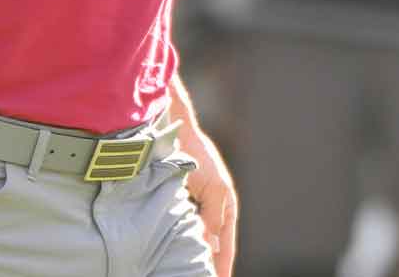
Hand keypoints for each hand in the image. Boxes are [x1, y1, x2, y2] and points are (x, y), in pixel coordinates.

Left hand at [177, 121, 236, 276]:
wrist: (176, 136)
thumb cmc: (199, 159)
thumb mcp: (213, 190)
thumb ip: (213, 218)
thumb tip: (212, 248)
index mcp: (226, 208)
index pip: (226, 247)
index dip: (222, 266)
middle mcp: (212, 211)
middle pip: (212, 247)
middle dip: (209, 265)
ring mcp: (196, 209)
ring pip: (195, 240)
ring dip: (192, 255)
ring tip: (188, 272)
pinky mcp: (179, 205)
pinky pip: (181, 230)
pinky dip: (179, 242)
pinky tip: (171, 254)